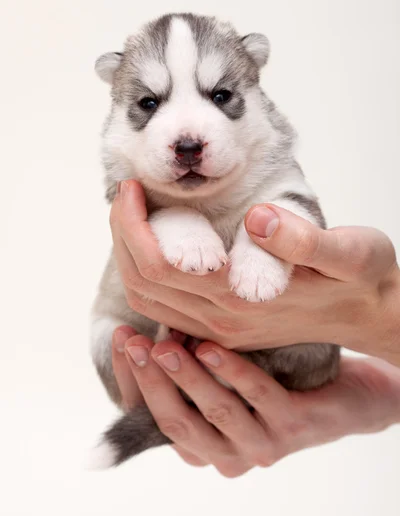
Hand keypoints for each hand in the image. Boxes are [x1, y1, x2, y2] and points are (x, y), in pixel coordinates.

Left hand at [110, 180, 399, 365]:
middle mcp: (224, 321)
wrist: (371, 315)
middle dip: (122, 234)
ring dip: (129, 254)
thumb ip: (303, 239)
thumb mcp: (349, 253)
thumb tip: (257, 218)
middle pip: (144, 282)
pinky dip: (146, 273)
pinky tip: (154, 243)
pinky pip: (165, 307)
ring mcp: (222, 329)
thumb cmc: (362, 279)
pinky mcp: (225, 327)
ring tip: (132, 212)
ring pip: (148, 298)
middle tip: (126, 192)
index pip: (163, 265)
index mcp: (245, 299)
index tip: (132, 186)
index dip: (135, 225)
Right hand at [111, 326, 399, 476]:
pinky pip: (258, 395)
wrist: (342, 396)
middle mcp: (225, 453)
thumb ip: (185, 364)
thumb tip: (139, 333)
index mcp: (200, 443)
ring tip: (165, 345)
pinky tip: (211, 345)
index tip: (121, 339)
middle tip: (135, 342)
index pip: (150, 416)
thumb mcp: (219, 374)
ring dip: (186, 377)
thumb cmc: (269, 380)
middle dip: (151, 380)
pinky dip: (232, 370)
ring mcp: (260, 444)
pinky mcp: (293, 426)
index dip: (131, 379)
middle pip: (176, 421)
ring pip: (214, 411)